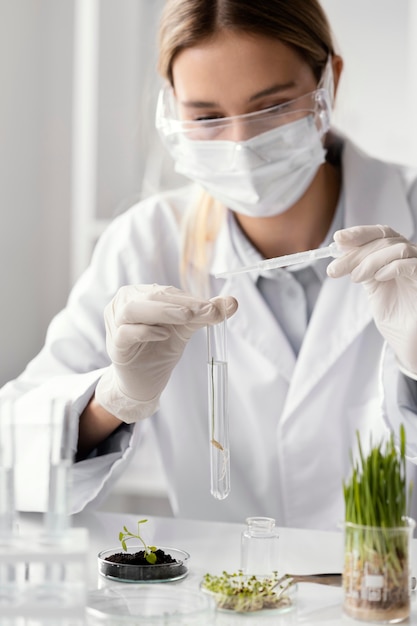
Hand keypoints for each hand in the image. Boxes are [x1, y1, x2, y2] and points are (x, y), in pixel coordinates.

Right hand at [95, 284, 237, 422]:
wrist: (143, 379)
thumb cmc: (161, 348)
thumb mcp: (186, 328)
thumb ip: (205, 314)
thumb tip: (232, 302)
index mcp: (141, 293)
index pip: (167, 292)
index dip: (192, 298)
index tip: (215, 307)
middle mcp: (125, 302)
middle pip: (152, 296)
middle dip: (181, 303)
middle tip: (206, 310)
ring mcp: (116, 323)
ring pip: (135, 309)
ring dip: (163, 311)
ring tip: (186, 317)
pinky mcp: (115, 344)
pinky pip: (126, 333)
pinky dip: (145, 332)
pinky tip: (164, 335)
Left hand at [327, 225, 416, 377]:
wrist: (409, 343)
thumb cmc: (397, 319)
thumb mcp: (374, 289)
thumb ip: (362, 269)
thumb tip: (341, 255)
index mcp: (397, 258)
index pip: (381, 234)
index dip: (359, 233)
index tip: (339, 238)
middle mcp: (411, 259)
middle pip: (384, 240)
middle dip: (356, 253)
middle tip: (336, 268)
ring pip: (397, 248)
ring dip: (370, 261)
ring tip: (356, 278)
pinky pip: (411, 264)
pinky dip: (391, 267)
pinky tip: (378, 278)